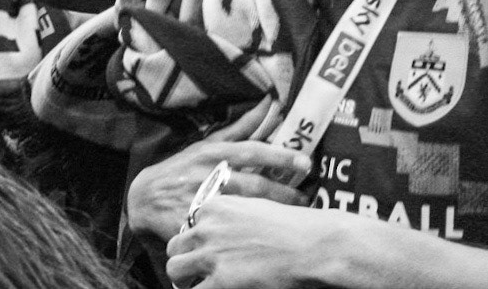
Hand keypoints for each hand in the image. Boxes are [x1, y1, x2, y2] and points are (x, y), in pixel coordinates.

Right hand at [127, 136, 309, 242]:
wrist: (145, 198)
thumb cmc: (183, 169)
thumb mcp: (207, 145)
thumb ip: (240, 128)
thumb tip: (269, 104)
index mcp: (214, 152)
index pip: (252, 150)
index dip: (279, 155)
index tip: (305, 161)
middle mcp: (209, 174)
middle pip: (254, 184)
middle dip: (283, 192)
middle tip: (306, 197)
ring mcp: (202, 199)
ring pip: (245, 206)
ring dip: (272, 211)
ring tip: (293, 216)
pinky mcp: (196, 222)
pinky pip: (227, 226)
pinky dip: (246, 227)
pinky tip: (263, 232)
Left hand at [168, 196, 351, 288]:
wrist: (313, 244)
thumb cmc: (294, 227)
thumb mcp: (257, 208)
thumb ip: (233, 218)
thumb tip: (225, 234)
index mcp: (215, 206)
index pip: (189, 224)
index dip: (196, 240)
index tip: (206, 249)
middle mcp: (208, 228)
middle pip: (176, 245)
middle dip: (184, 258)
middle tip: (195, 271)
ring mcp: (212, 255)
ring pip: (175, 268)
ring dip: (184, 278)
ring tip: (196, 284)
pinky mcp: (221, 280)